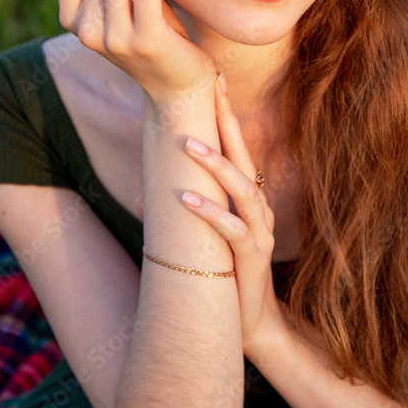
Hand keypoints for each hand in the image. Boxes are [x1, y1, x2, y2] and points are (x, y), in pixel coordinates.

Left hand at [180, 75, 287, 355]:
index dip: (228, 116)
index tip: (216, 81)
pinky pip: (232, 231)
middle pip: (245, 157)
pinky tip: (186, 200)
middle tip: (211, 89)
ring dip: (215, 164)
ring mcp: (258, 234)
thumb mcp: (206, 240)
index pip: (239, 149)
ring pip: (243, 189)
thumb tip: (148, 195)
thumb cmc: (227, 277)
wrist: (253, 327)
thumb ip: (185, 214)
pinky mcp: (252, 260)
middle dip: (228, 122)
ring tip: (187, 142)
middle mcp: (258, 210)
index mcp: (249, 201)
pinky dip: (210, 213)